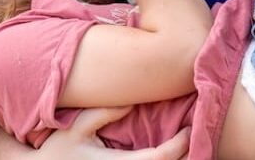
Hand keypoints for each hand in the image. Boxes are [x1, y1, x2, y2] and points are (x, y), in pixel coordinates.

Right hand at [0, 107, 189, 158]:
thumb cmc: (57, 151)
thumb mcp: (77, 126)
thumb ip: (104, 112)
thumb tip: (131, 99)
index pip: (159, 159)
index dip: (180, 145)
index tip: (191, 129)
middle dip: (185, 155)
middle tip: (197, 134)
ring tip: (187, 144)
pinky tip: (169, 155)